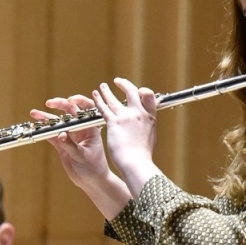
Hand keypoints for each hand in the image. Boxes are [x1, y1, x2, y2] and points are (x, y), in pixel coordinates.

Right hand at [37, 94, 132, 220]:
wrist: (92, 181)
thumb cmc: (94, 168)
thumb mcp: (83, 156)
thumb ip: (71, 145)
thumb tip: (60, 134)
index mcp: (90, 128)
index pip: (86, 109)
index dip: (78, 101)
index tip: (69, 100)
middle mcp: (80, 129)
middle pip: (69, 112)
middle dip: (59, 105)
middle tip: (48, 103)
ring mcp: (70, 136)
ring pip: (57, 123)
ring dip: (46, 118)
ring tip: (34, 113)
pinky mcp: (62, 144)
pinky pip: (51, 135)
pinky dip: (44, 131)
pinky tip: (35, 127)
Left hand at [91, 78, 160, 195]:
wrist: (136, 163)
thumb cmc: (143, 156)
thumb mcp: (151, 138)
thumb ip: (147, 129)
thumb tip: (146, 128)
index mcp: (150, 118)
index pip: (148, 96)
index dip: (142, 91)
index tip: (137, 91)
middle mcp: (139, 114)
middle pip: (131, 91)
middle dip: (124, 84)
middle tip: (117, 81)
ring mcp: (126, 117)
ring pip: (114, 99)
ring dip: (106, 91)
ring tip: (101, 87)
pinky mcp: (114, 123)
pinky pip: (104, 108)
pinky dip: (98, 100)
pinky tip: (94, 96)